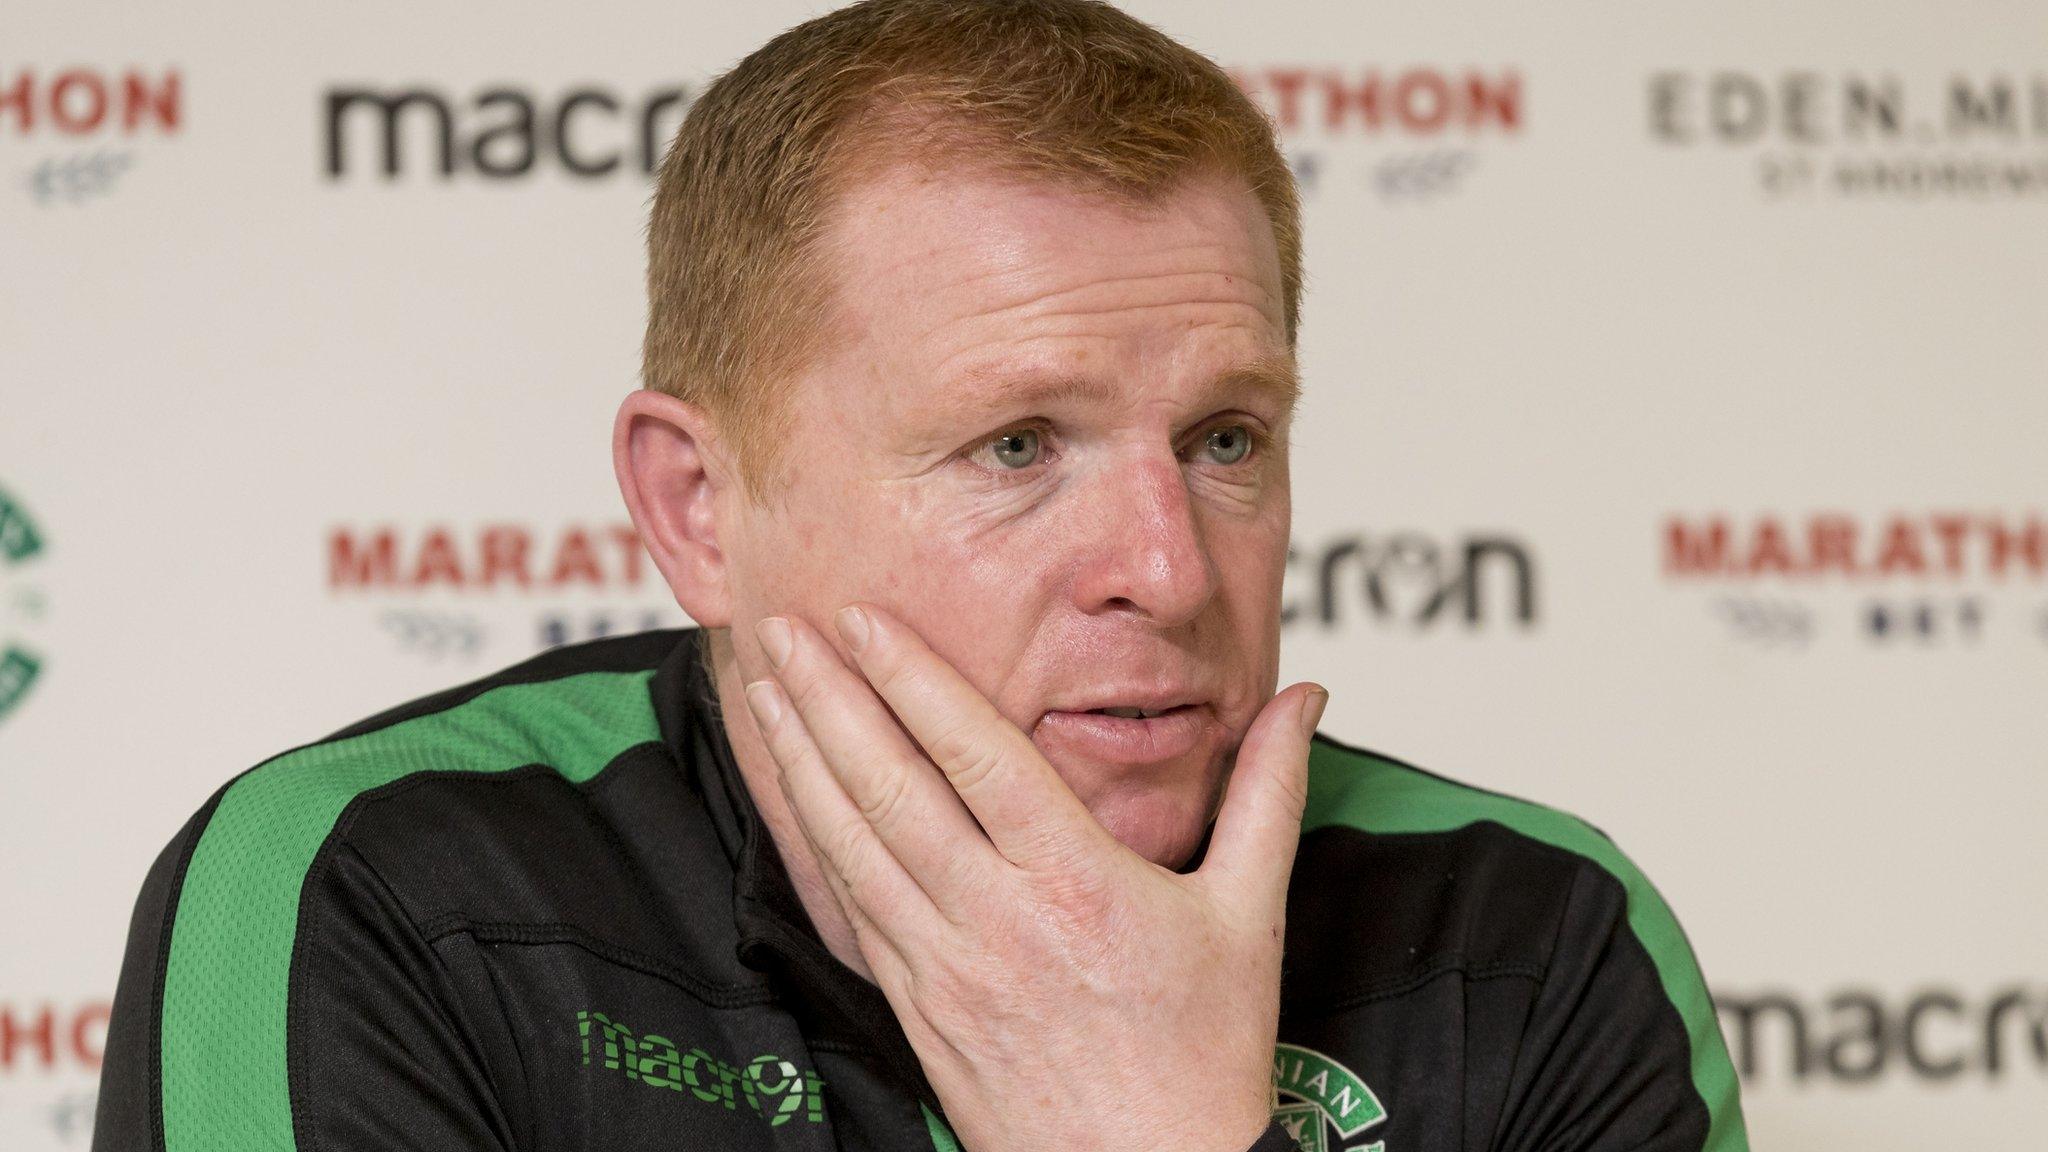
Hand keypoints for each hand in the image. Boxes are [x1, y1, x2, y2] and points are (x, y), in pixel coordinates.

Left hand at [743, 604, 1325, 1151]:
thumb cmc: (1201, 1060)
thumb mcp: (1250, 914)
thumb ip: (1267, 792)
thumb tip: (1301, 699)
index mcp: (1077, 884)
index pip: (976, 755)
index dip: (911, 679)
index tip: (866, 620)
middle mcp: (998, 921)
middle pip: (892, 789)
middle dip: (830, 700)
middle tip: (787, 629)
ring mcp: (945, 968)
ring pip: (854, 846)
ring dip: (803, 762)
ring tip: (767, 693)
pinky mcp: (918, 1008)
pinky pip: (852, 910)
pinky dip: (814, 843)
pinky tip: (794, 798)